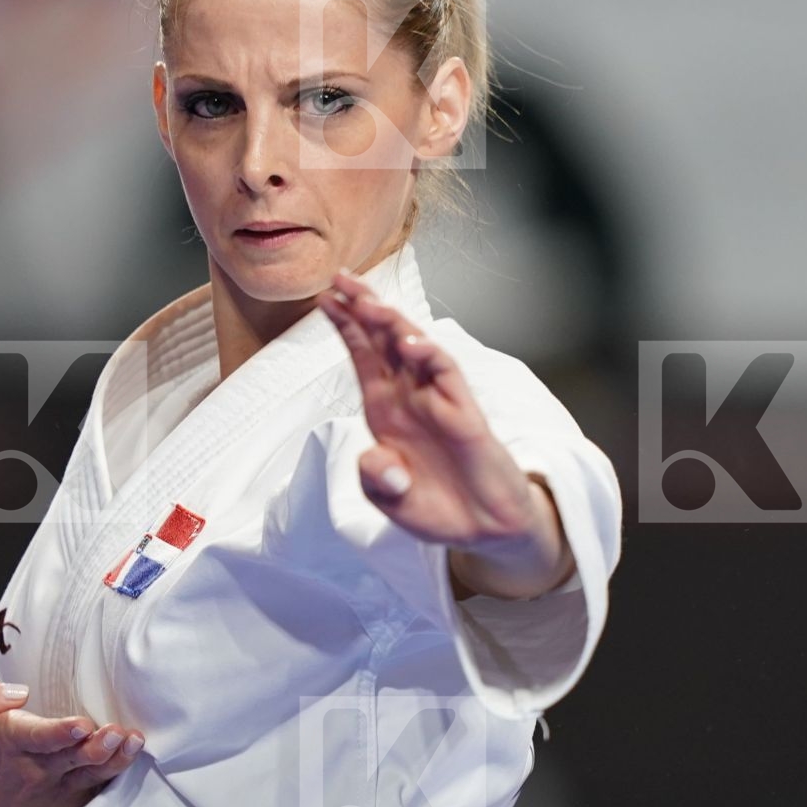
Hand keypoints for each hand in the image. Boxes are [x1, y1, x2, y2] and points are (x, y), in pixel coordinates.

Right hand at [0, 678, 145, 806]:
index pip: (27, 736)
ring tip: (130, 739)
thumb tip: (17, 693)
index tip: (80, 725)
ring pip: (90, 770)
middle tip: (113, 733)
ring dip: (113, 755)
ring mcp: (64, 780)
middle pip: (66, 756)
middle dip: (91, 746)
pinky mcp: (85, 789)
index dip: (54, 732)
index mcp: (8, 743)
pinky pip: (104, 781)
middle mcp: (37, 765)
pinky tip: (133, 749)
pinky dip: (121, 766)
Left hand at [316, 269, 573, 598]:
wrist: (482, 528)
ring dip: (391, 324)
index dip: (345, 326)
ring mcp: (438, 401)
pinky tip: (410, 343)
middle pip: (384, 341)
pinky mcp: (465, 413)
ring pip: (414, 349)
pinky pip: (447, 375)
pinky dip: (430, 356)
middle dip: (363, 308)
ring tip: (367, 302)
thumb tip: (379, 459)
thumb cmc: (436, 506)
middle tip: (341, 278)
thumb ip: (376, 479)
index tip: (324, 298)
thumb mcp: (390, 500)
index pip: (363, 356)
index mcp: (385, 409)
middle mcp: (409, 397)